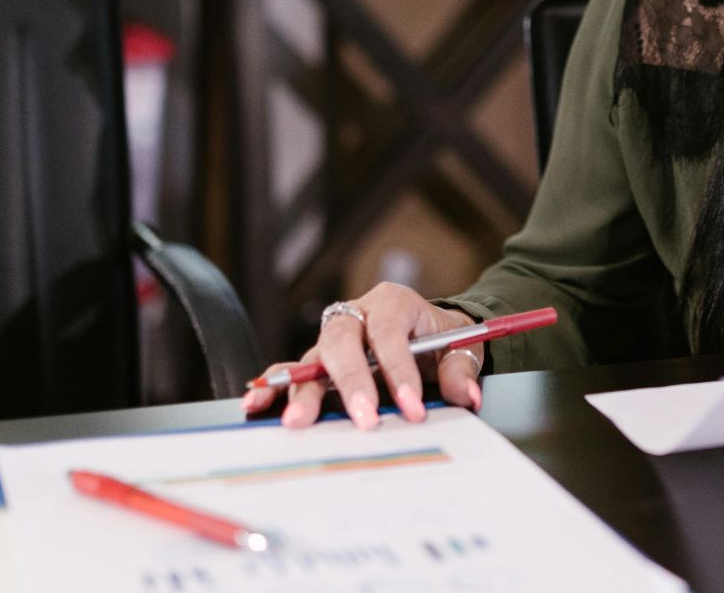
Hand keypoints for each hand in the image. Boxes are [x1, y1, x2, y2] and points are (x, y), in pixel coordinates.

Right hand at [242, 283, 484, 430]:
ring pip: (313, 358)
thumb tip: (465, 394)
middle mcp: (357, 315)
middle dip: (351, 382)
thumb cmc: (441, 339)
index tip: (411, 408)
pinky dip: (276, 387)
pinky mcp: (320, 362)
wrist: (429, 335)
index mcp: (394, 302)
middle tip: (363, 420)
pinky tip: (258, 406)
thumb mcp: (461, 348)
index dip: (399, 370)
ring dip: (302, 391)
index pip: (390, 334)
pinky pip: (293, 371)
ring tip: (295, 421)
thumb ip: (461, 369)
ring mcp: (334, 340)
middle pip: (342, 341)